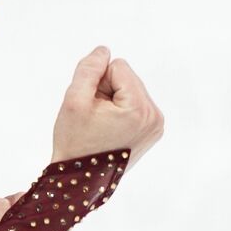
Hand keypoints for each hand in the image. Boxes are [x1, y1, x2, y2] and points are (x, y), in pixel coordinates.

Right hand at [51, 46, 163, 172]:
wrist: (79, 180)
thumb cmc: (75, 141)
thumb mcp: (74, 100)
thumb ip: (88, 69)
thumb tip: (104, 51)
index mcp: (140, 108)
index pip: (118, 67)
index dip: (97, 82)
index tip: (91, 106)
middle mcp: (155, 117)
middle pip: (127, 78)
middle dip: (106, 91)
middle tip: (93, 117)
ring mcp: (156, 126)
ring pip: (130, 90)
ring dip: (111, 101)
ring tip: (100, 124)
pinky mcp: (152, 132)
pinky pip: (134, 105)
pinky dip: (119, 111)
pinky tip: (108, 129)